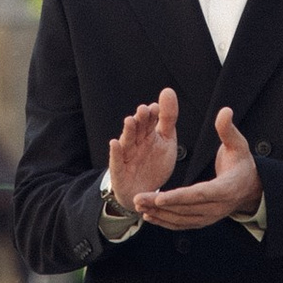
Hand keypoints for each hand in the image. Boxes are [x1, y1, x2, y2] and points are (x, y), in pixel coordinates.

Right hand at [107, 90, 179, 212]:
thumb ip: (168, 118)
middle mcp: (135, 143)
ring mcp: (126, 156)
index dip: (152, 115)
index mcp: (147, 135)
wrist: (143, 192)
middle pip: (137, 129)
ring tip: (130, 120)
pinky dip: (115, 152)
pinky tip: (114, 143)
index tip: (156, 107)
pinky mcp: (119, 171)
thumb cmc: (154, 164)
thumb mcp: (166, 141)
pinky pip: (117, 161)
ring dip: (128, 131)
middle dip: (140, 120)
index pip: (149, 121)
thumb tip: (168, 90)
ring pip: (127, 142)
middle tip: (144, 110)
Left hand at [135, 104, 260, 229]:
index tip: (160, 197)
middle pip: (186, 209)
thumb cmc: (241, 164)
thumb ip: (228, 129)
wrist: (250, 187)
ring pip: (181, 219)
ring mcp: (210, 217)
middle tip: (138, 198)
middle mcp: (218, 207)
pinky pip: (182, 224)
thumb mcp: (238, 145)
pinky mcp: (203, 221)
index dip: (179, 197)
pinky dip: (165, 222)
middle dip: (160, 205)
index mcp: (226, 188)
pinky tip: (150, 216)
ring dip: (159, 214)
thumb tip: (225, 111)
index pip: (200, 194)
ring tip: (139, 205)